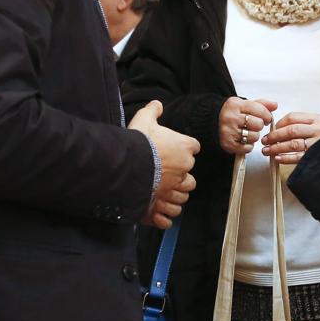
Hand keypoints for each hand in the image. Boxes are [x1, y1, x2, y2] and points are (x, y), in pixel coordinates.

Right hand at [129, 100, 199, 228]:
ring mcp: (174, 189)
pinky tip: (158, 212)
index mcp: (184, 147)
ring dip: (174, 196)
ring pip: (182, 197)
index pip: (194, 148)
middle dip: (182, 178)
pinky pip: (169, 215)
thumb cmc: (138, 141)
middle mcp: (184, 170)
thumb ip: (153, 111)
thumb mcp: (144, 119)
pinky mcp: (162, 205)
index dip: (185, 149)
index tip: (176, 150)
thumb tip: (157, 104)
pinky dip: (164, 215)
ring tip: (164, 193)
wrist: (125, 163)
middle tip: (168, 174)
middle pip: (191, 177)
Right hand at [218, 97, 277, 153]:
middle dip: (259, 126)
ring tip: (247, 133)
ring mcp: (228, 131)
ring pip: (254, 137)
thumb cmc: (234, 113)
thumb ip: (261, 104)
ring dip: (254, 136)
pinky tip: (243, 140)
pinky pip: (247, 148)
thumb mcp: (245, 104)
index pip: (260, 110)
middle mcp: (230, 117)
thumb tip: (275, 105)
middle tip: (253, 126)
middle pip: (258, 124)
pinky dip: (248, 146)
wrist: (213, 122)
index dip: (267, 116)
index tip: (265, 118)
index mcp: (236, 104)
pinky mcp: (227, 144)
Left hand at [262, 112, 319, 164]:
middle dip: (275, 136)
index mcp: (316, 119)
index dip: (279, 124)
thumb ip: (299, 123)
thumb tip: (276, 128)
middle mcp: (318, 130)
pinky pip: (298, 157)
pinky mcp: (316, 157)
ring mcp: (317, 144)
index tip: (271, 130)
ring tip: (267, 150)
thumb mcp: (315, 124)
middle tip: (265, 141)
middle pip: (291, 131)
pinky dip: (286, 158)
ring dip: (277, 148)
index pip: (292, 117)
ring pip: (293, 144)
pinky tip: (278, 158)